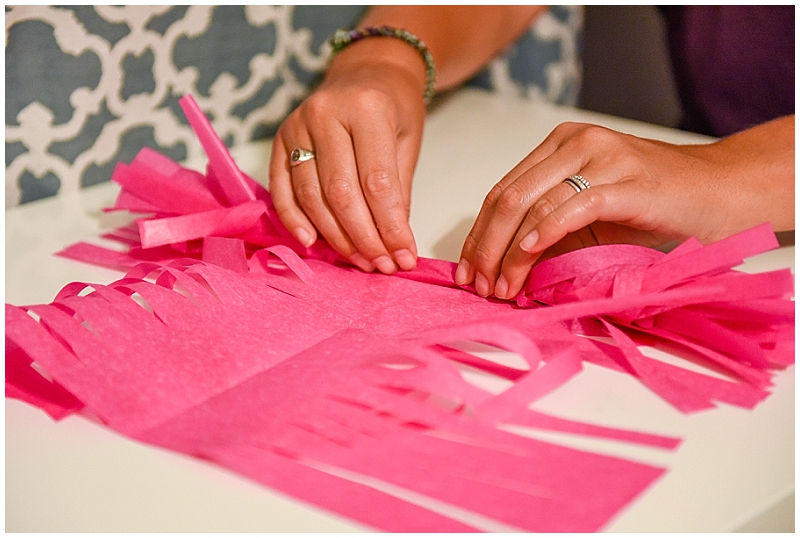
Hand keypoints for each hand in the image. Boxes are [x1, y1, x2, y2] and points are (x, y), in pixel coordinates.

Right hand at [268, 38, 426, 273]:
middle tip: (381, 266)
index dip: (390, 227)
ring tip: (359, 260)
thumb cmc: (392, 108)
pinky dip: (294, 219)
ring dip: (335, 237)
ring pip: (312, 196)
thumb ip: (398, 190)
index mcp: (367, 109)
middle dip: (364, 238)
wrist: (365, 72)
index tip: (404, 257)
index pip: (377, 182)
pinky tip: (311, 243)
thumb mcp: (407, 141)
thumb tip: (395, 244)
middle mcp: (326, 113)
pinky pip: (282, 188)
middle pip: (341, 193)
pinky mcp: (279, 138)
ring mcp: (297, 124)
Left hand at [454, 119, 793, 299]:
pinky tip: (527, 255)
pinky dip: (544, 232)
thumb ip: (548, 228)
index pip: (501, 192)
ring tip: (500, 287)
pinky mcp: (625, 181)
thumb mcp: (589, 214)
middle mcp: (574, 143)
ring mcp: (601, 157)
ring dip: (509, 252)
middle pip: (508, 198)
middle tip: (475, 286)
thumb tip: (501, 268)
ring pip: (533, 204)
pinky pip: (573, 207)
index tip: (466, 271)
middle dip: (484, 247)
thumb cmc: (653, 205)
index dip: (478, 235)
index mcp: (558, 146)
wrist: (719, 190)